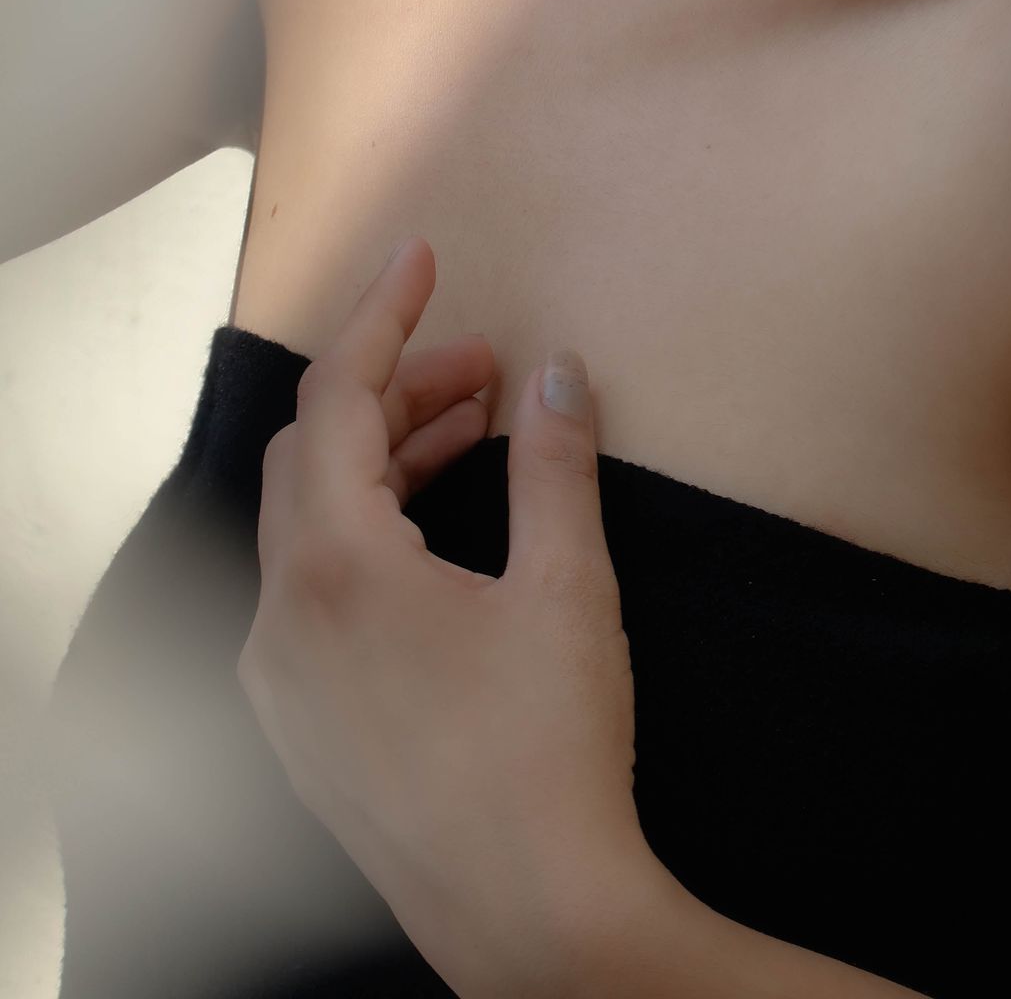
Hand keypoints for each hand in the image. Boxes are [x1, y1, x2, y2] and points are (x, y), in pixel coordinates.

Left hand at [235, 235, 660, 998]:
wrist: (533, 917)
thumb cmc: (550, 749)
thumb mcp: (567, 588)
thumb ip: (555, 463)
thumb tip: (560, 372)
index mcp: (334, 566)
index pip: (337, 396)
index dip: (384, 314)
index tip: (427, 258)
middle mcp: (280, 616)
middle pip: (313, 453)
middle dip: (395, 390)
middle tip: (487, 368)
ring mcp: (278, 680)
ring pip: (309, 524)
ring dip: (385, 462)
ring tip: (477, 432)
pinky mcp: (299, 728)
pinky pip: (311, 590)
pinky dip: (367, 534)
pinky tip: (440, 536)